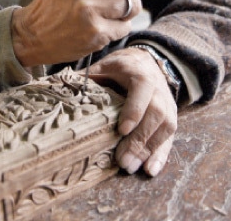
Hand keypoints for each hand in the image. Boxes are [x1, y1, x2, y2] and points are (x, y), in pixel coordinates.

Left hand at [87, 47, 176, 176]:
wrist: (145, 62)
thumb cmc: (120, 66)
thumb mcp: (104, 66)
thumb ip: (88, 77)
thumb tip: (58, 86)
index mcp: (140, 72)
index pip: (142, 90)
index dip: (134, 110)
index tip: (121, 130)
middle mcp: (158, 88)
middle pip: (156, 113)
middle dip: (140, 139)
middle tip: (123, 160)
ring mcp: (168, 103)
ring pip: (166, 127)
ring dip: (149, 149)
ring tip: (131, 166)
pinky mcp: (171, 116)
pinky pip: (170, 136)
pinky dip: (161, 155)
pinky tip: (150, 169)